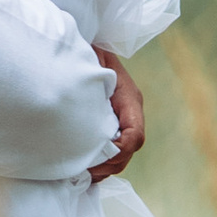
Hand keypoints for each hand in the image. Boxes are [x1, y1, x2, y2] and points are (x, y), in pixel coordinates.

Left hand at [90, 48, 143, 182]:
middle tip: (84, 173)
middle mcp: (130, 111)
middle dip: (110, 165)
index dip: (120, 150)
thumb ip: (92, 82)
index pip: (134, 134)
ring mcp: (122, 118)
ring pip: (123, 153)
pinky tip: (83, 168)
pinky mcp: (111, 122)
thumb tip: (84, 107)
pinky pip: (113, 149)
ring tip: (82, 173)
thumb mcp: (91, 63)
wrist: (86, 42)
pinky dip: (101, 163)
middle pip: (129, 150)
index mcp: (128, 98)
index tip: (98, 156)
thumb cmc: (85, 50)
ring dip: (105, 167)